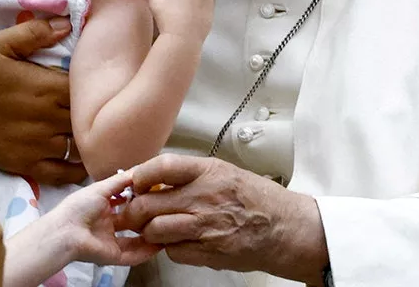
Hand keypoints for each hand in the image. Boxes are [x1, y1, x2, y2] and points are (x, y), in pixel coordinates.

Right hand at [0, 18, 86, 184]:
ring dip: (88, 140)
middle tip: (101, 110)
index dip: (96, 89)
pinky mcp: (25, 165)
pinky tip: (83, 163)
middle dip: (95, 115)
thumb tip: (67, 23)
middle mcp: (49, 118)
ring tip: (95, 134)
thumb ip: (34, 33)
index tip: (99, 85)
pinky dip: (76, 170)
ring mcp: (38, 144)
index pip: (89, 90)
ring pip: (79, 146)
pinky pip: (61, 173)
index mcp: (46, 87)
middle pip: (88, 119)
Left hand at [43, 170, 160, 266]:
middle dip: (147, 218)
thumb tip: (141, 170)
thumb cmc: (79, 207)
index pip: (126, 204)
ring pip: (136, 241)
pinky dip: (147, 252)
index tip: (156, 193)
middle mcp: (108, 225)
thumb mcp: (101, 188)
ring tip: (168, 228)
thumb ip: (121, 180)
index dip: (140, 200)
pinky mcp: (114, 256)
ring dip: (151, 236)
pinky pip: (134, 256)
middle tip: (166, 211)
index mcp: (103, 208)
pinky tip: (161, 244)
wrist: (65, 231)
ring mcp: (111, 242)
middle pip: (132, 223)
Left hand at [115, 155, 327, 282]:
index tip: (135, 182)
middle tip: (132, 212)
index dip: (140, 175)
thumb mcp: (226, 173)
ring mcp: (205, 226)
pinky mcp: (208, 252)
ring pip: (155, 230)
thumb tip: (156, 181)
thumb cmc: (259, 200)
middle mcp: (204, 198)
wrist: (286, 229)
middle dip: (133, 210)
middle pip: (148, 204)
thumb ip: (192, 176)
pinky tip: (178, 242)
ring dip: (149, 231)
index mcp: (209, 172)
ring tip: (153, 228)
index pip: (161, 167)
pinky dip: (170, 248)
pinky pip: (173, 251)